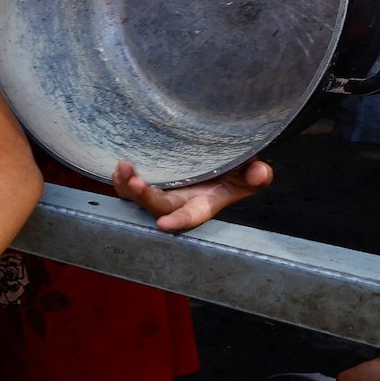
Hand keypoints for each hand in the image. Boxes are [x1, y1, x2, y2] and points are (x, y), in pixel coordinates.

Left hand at [112, 158, 272, 231]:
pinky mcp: (150, 180)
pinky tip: (119, 168)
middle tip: (136, 182)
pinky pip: (128, 188)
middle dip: (145, 198)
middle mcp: (180, 201)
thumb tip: (260, 173)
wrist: (219, 155)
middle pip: (158, 207)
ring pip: (138, 199)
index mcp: (205, 203)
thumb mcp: (253, 172)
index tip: (164, 225)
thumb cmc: (237, 169)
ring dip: (127, 187)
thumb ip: (259, 175)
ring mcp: (162, 192)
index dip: (179, 221)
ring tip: (124, 169)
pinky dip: (121, 180)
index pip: (192, 216)